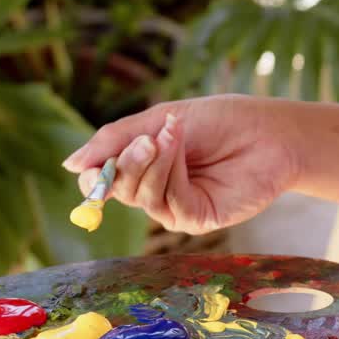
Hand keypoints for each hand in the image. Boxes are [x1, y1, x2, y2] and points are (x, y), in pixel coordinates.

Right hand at [62, 95, 300, 233]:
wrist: (269, 131)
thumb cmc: (221, 121)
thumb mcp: (160, 119)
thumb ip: (115, 141)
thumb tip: (69, 166)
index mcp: (146, 165)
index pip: (105, 181)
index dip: (94, 176)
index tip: (91, 167)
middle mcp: (158, 189)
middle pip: (120, 190)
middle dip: (127, 162)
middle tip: (147, 138)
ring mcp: (177, 207)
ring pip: (143, 196)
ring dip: (153, 162)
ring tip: (172, 133)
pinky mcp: (198, 218)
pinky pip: (169, 202)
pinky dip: (171, 172)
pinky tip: (181, 147)